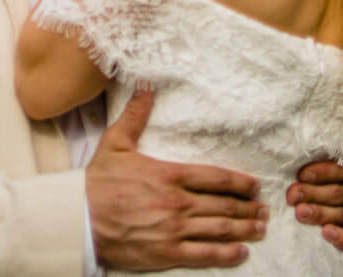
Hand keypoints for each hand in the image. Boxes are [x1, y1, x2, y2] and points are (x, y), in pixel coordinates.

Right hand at [86, 87, 265, 269]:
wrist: (77, 219)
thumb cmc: (96, 183)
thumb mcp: (115, 143)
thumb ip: (135, 116)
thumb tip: (146, 87)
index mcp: (168, 174)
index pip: (215, 177)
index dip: (240, 182)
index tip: (255, 186)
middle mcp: (177, 202)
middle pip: (223, 205)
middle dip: (248, 208)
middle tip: (265, 210)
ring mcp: (174, 230)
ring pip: (219, 230)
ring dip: (244, 230)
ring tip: (259, 228)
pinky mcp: (167, 252)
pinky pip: (204, 254)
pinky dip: (226, 254)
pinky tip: (240, 253)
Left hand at [286, 159, 342, 253]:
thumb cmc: (327, 186)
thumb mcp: (327, 174)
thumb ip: (316, 171)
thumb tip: (293, 169)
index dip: (322, 172)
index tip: (302, 175)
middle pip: (337, 192)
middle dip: (312, 193)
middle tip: (292, 195)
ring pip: (341, 214)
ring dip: (319, 213)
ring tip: (300, 212)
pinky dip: (341, 236)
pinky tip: (326, 233)